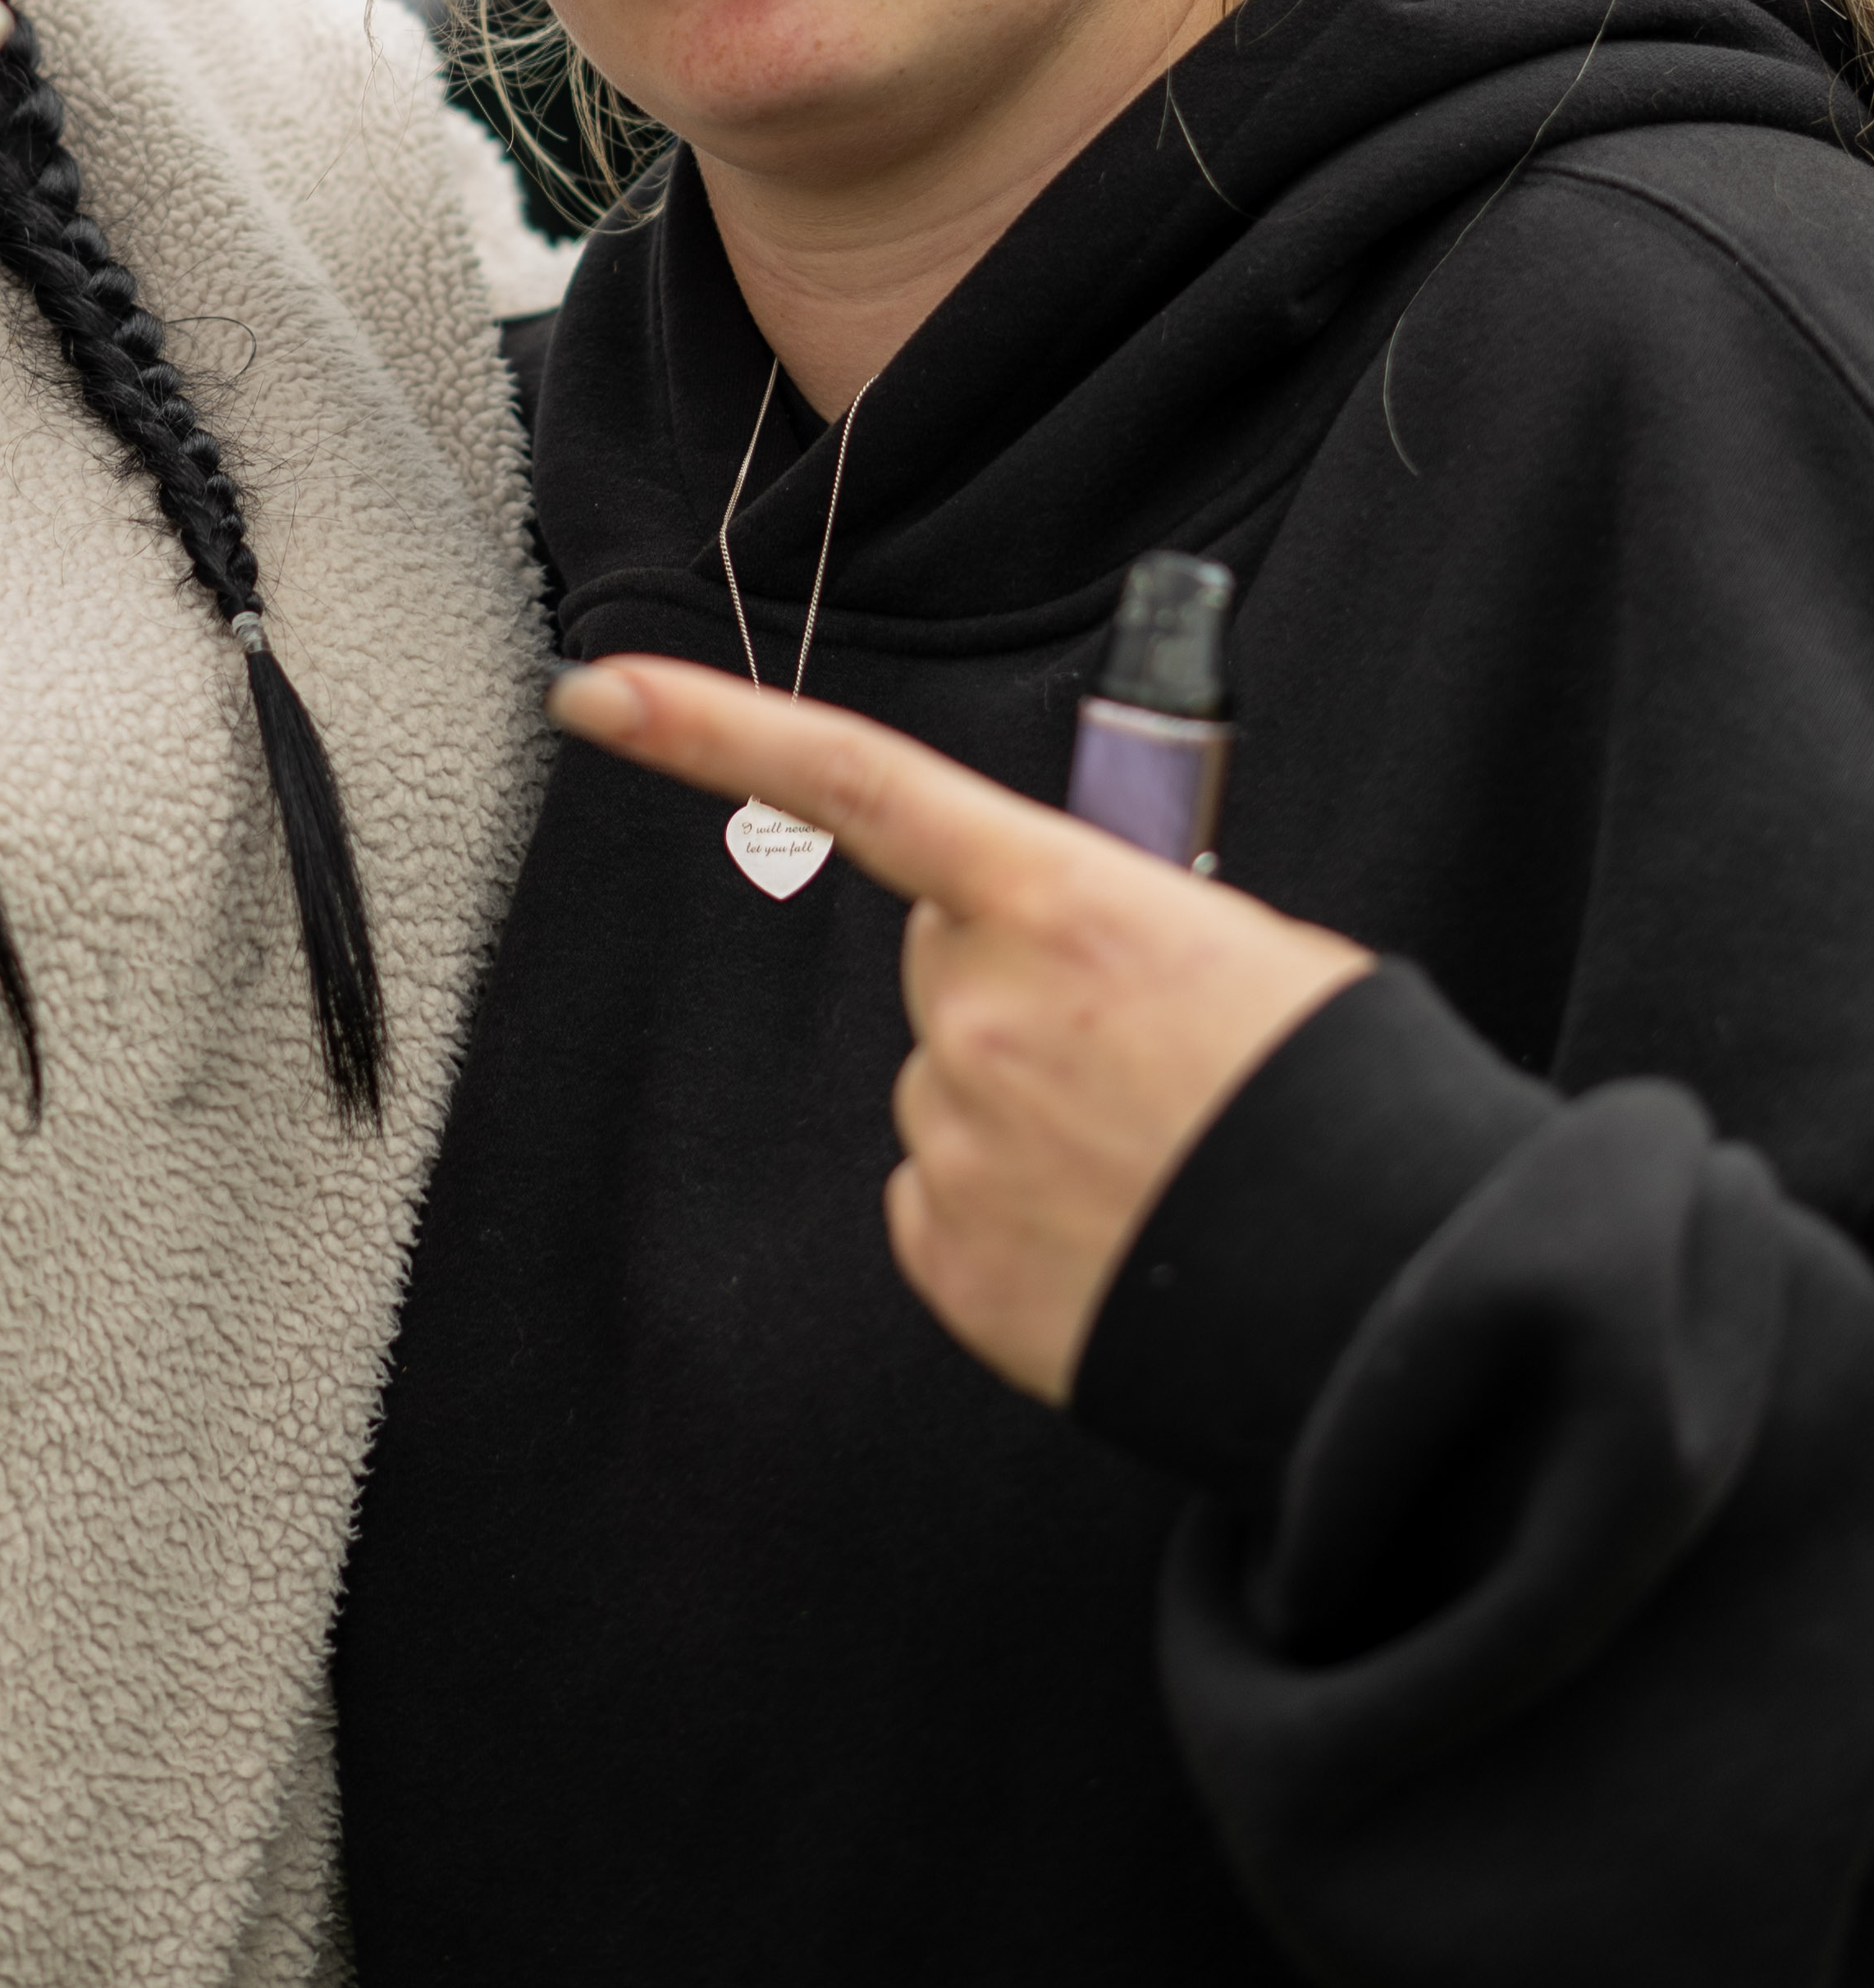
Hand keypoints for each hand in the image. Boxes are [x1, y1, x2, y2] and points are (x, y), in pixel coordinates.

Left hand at [545, 661, 1370, 1401]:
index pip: (854, 782)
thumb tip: (1058, 941)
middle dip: (1019, 985)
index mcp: (1060, 901)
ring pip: (951, 1084)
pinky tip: (1108, 1231)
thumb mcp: (1243, 948)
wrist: (1391, 1294)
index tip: (596, 692)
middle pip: (944, 961)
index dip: (710, 729)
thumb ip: (1109, 913)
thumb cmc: (1333, 1102)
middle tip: (1145, 1052)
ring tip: (1152, 1156)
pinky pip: (946, 1198)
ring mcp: (953, 1136)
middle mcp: (981, 1011)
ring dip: (1028, 1107)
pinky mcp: (946, 1258)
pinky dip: (1013, 1210)